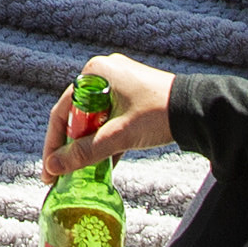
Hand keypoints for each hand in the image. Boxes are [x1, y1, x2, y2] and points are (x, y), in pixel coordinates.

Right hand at [41, 54, 175, 177]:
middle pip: (76, 115)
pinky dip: (104, 140)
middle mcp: (103, 73)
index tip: (49, 168)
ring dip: (88, 146)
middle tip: (61, 173)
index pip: (62, 111)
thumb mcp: (118, 136)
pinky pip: (108, 119)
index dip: (54, 143)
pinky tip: (102, 164)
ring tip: (79, 173)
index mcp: (95, 73)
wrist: (198, 110)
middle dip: (70, 147)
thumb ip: (85, 152)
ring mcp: (119, 83)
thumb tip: (54, 166)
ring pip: (93, 119)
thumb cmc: (158, 115)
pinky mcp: (131, 96)